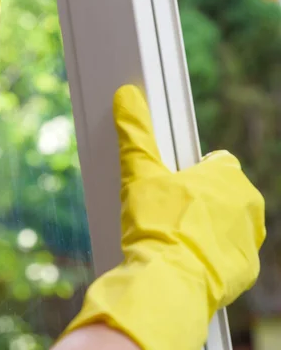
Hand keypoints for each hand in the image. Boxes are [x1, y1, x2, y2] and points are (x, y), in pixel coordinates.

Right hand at [60, 85, 264, 349]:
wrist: (169, 280)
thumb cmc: (157, 223)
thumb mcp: (138, 172)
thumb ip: (134, 132)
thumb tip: (127, 96)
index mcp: (227, 176)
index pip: (216, 162)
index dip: (190, 171)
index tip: (171, 183)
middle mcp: (249, 205)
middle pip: (221, 193)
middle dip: (198, 199)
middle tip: (166, 211)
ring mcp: (250, 240)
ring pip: (226, 223)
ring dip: (205, 226)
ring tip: (172, 235)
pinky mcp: (245, 270)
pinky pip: (226, 254)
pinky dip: (208, 254)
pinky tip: (182, 257)